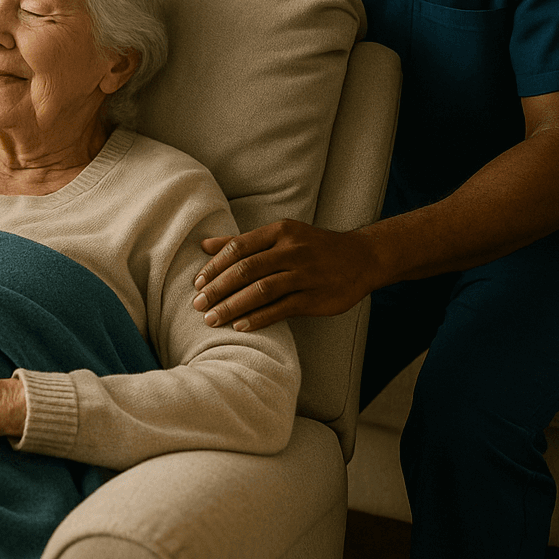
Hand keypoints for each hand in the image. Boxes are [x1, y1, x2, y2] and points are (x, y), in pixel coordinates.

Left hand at [191, 220, 381, 331]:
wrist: (362, 257)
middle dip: (218, 289)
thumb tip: (205, 245)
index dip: (214, 267)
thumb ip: (243, 242)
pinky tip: (240, 326)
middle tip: (198, 304)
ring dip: (233, 306)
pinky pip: (281, 309)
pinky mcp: (315, 297)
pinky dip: (258, 318)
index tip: (197, 283)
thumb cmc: (312, 247)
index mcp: (279, 232)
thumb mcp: (281, 235)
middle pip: (246, 269)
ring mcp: (305, 274)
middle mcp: (291, 250)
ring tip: (212, 319)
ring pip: (261, 290)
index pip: (238, 248)